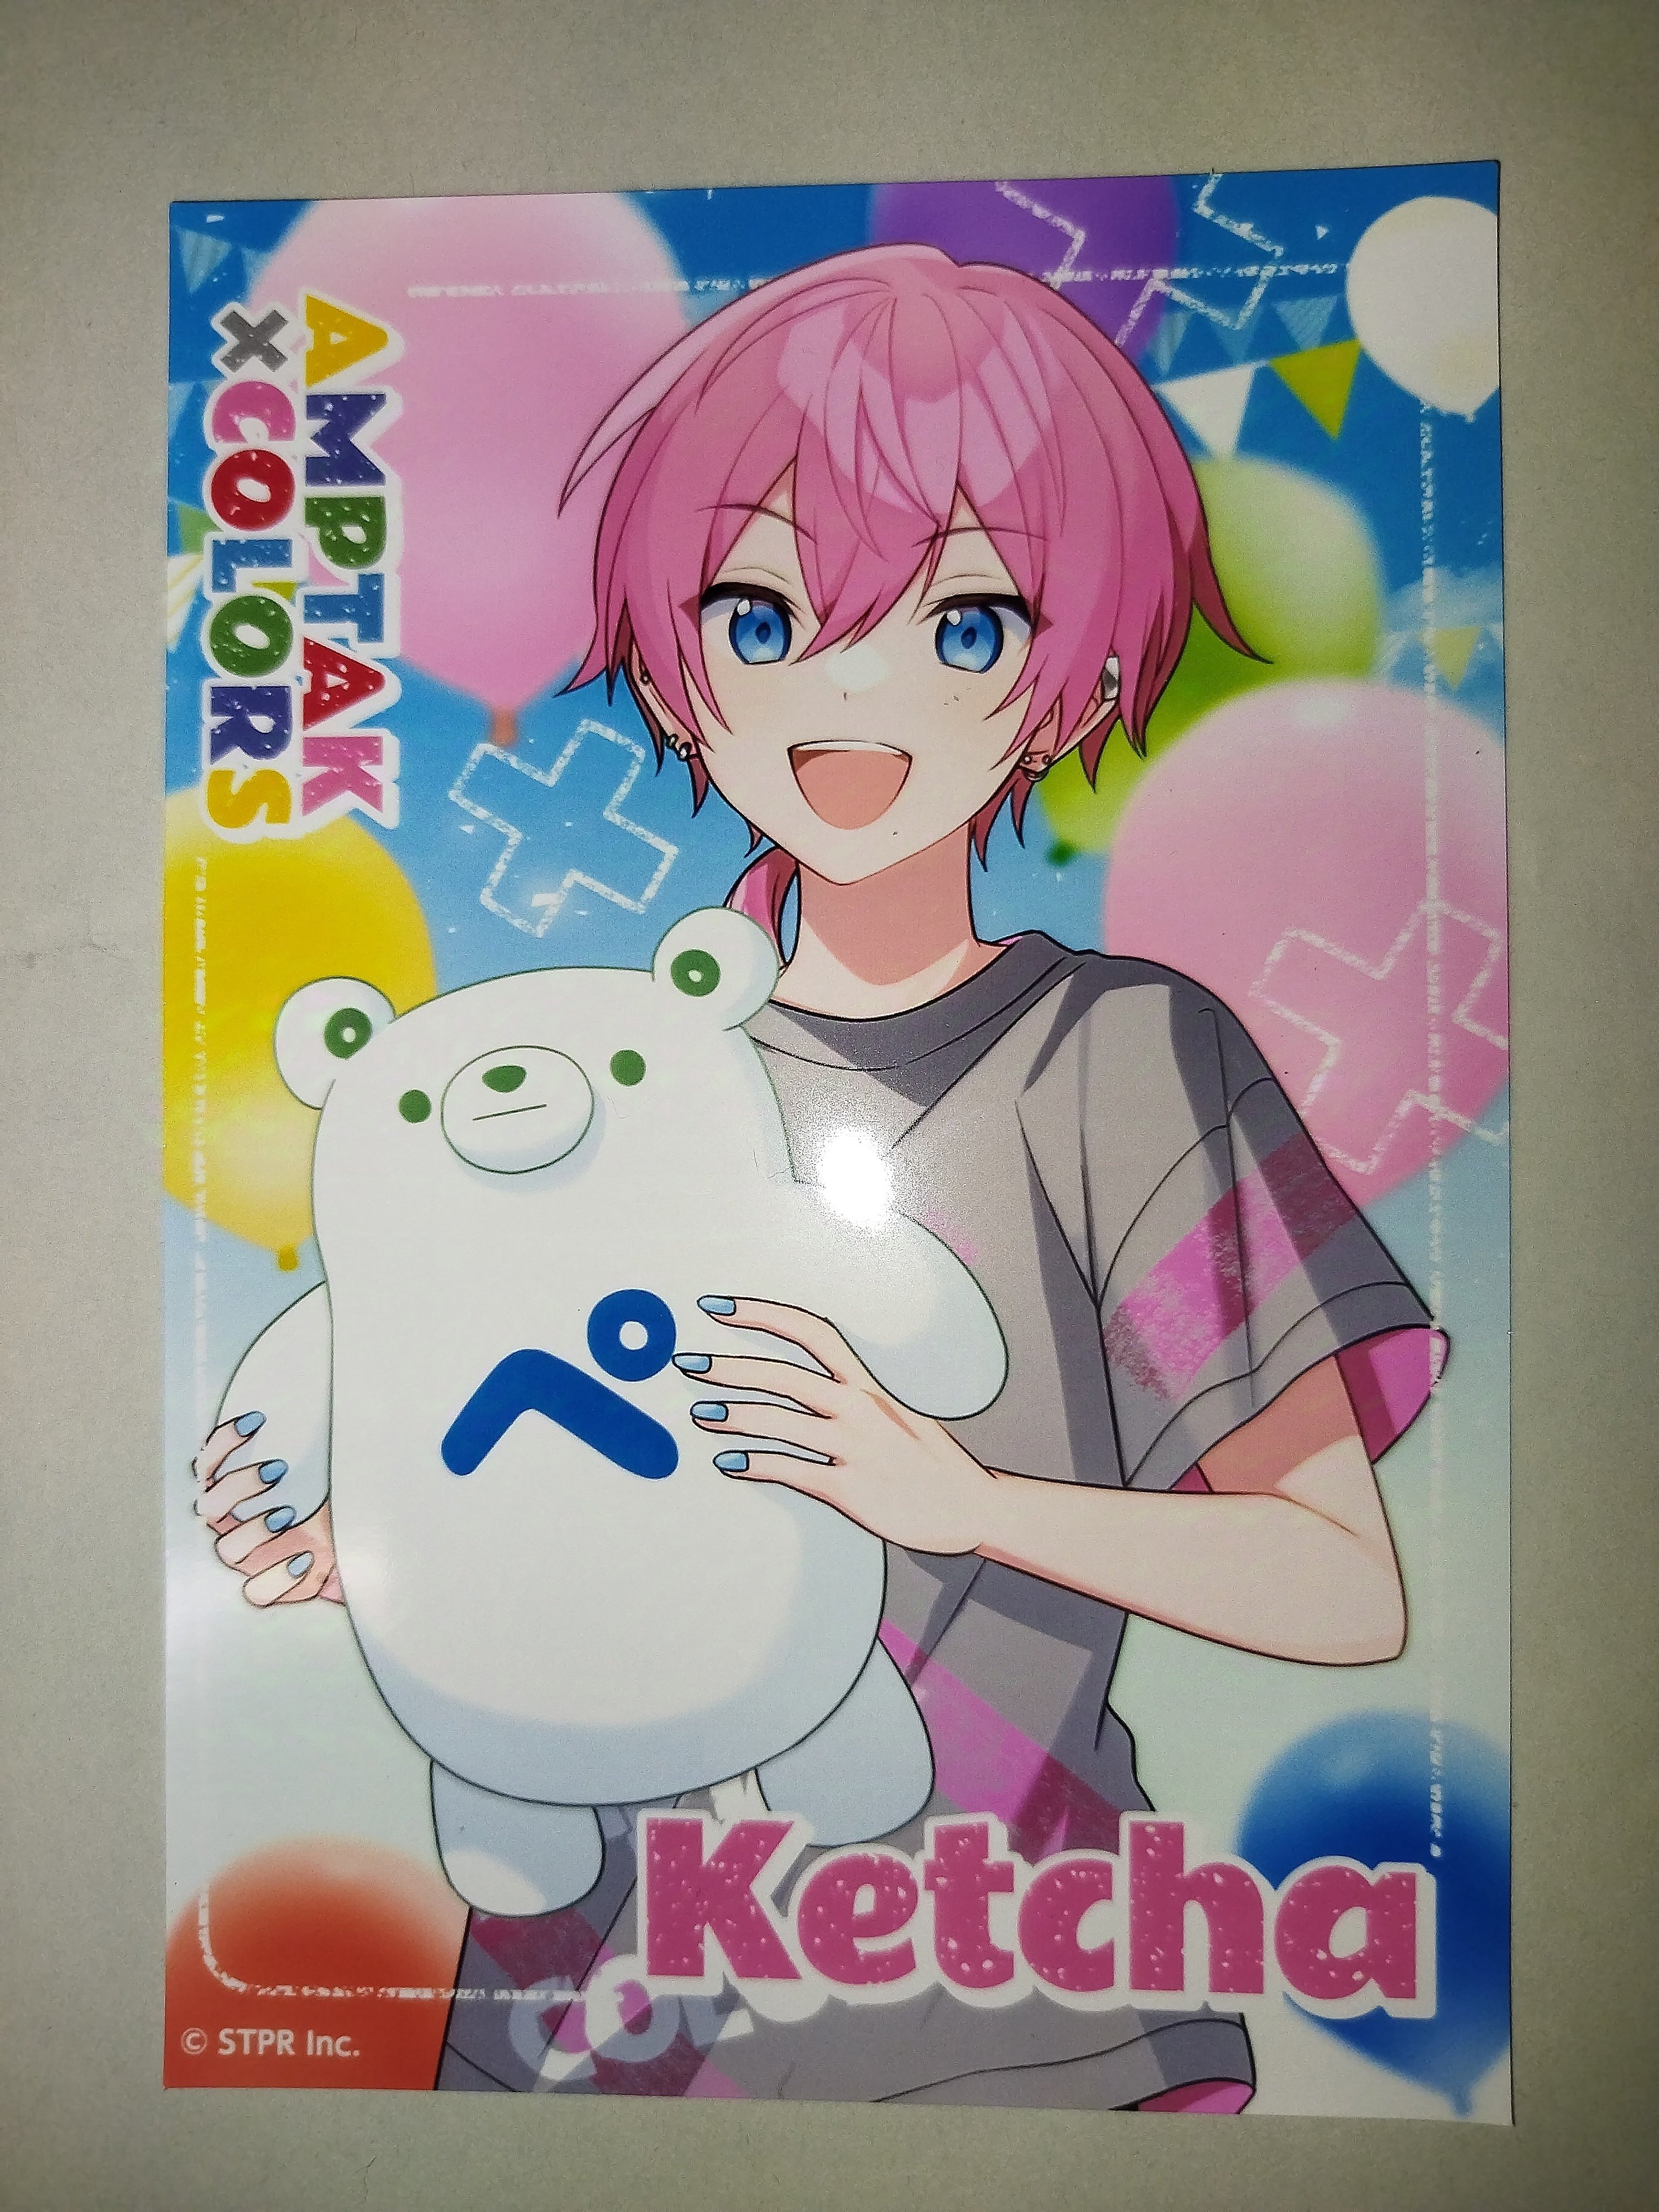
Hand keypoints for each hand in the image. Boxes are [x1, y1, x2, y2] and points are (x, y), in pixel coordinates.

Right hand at [194, 1413, 341, 1606]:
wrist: (351, 1552)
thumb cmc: (331, 1503)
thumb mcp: (325, 1473)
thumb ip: (318, 1446)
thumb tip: (347, 1398)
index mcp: (238, 1495)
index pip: (209, 1466)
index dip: (223, 1442)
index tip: (256, 1420)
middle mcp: (236, 1527)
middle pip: (208, 1507)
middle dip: (236, 1485)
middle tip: (278, 1469)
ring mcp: (250, 1560)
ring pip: (227, 1549)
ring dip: (253, 1529)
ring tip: (288, 1513)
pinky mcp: (269, 1588)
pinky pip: (255, 1592)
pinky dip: (276, 1577)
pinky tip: (303, 1559)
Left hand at [679, 1297, 997, 1554]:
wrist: (975, 1506)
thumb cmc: (930, 1461)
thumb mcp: (895, 1414)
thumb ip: (852, 1398)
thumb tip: (800, 1388)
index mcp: (870, 1385)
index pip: (810, 1332)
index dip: (761, 1315)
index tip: (719, 1307)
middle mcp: (861, 1408)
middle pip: (784, 1376)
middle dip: (730, 1367)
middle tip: (688, 1363)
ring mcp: (856, 1449)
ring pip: (781, 1423)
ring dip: (733, 1415)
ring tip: (699, 1414)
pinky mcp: (853, 1490)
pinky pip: (792, 1471)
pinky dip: (755, 1464)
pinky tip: (730, 1462)